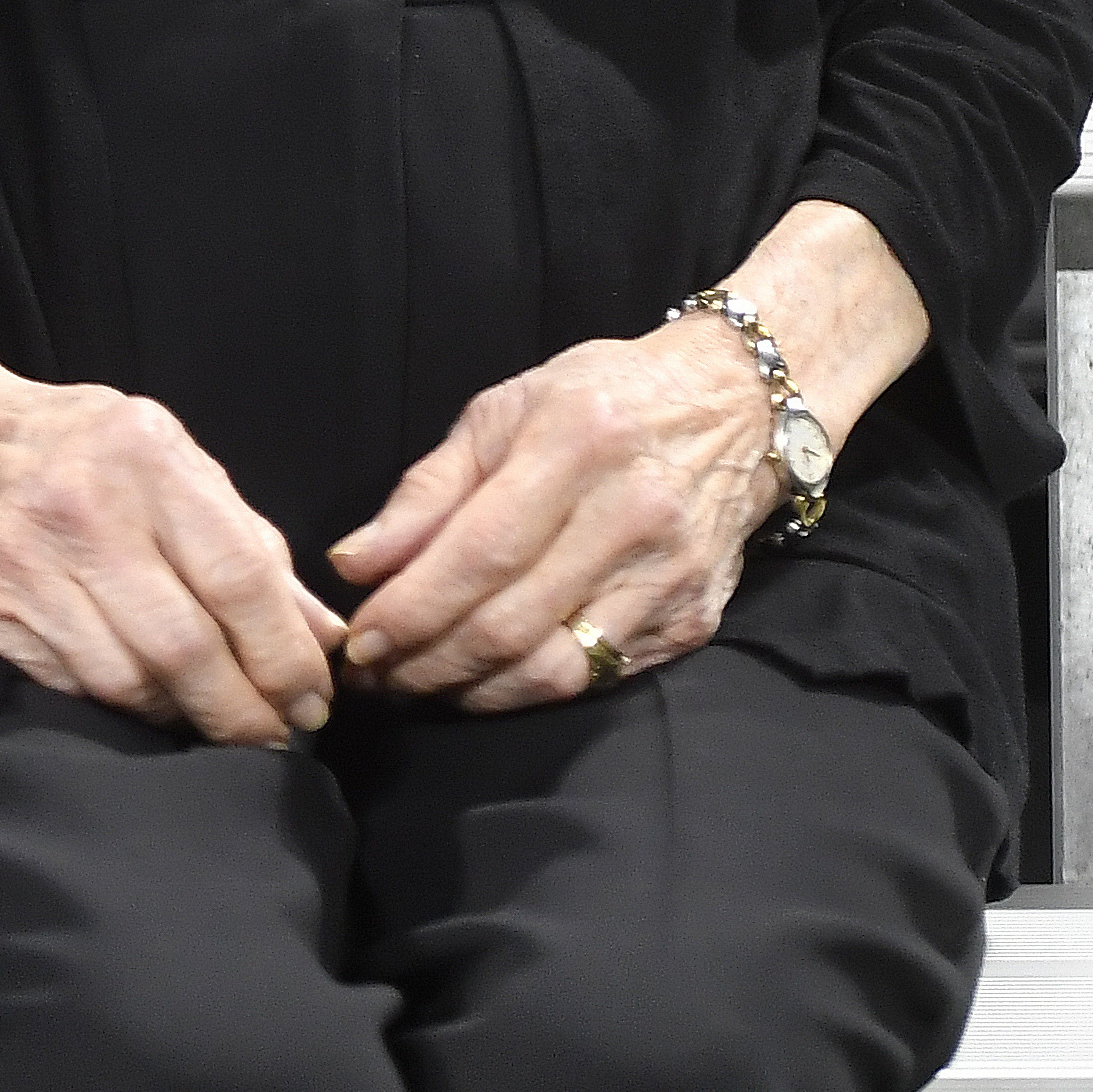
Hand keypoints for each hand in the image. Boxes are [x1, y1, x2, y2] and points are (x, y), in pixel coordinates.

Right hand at [0, 287, 341, 747]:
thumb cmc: (73, 448)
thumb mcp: (168, 459)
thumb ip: (246, 539)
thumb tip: (321, 632)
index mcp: (143, 455)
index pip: (238, 577)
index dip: (286, 654)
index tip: (312, 699)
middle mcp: (80, 507)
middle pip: (184, 645)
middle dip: (243, 709)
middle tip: (274, 736)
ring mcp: (20, 562)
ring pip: (127, 682)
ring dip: (182, 716)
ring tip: (212, 721)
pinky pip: (68, 689)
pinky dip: (117, 710)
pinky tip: (143, 705)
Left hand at [328, 200, 929, 710]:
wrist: (737, 409)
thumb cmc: (600, 399)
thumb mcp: (504, 410)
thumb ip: (428, 489)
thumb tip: (355, 564)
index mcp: (575, 443)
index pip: (479, 553)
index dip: (411, 609)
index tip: (358, 640)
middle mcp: (632, 515)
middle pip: (511, 624)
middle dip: (425, 663)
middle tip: (372, 676)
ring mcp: (670, 576)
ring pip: (554, 671)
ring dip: (471, 691)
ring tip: (417, 685)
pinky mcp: (692, 621)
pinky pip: (597, 680)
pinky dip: (529, 690)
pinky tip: (485, 681)